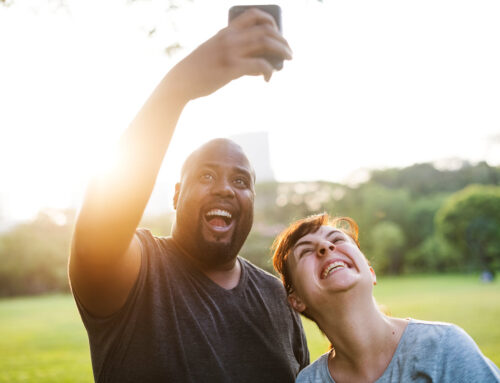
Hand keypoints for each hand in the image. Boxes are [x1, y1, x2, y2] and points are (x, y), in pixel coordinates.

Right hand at [168, 8, 292, 101]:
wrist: (182, 80)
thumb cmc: (199, 69)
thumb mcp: (215, 51)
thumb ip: (233, 50)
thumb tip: (257, 63)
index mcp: (226, 31)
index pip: (253, 15)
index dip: (271, 20)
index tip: (277, 31)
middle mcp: (230, 38)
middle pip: (265, 30)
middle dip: (282, 39)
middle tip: (288, 50)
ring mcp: (231, 52)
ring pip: (266, 44)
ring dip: (282, 51)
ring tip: (288, 59)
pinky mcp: (232, 68)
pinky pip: (260, 65)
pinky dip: (269, 71)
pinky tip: (268, 79)